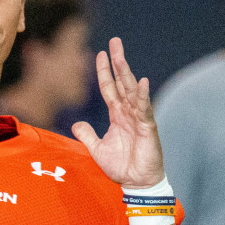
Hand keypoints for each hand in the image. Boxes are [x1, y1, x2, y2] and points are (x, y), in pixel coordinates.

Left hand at [72, 38, 165, 188]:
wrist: (135, 183)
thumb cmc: (120, 166)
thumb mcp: (96, 149)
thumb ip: (87, 135)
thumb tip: (77, 124)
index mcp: (117, 114)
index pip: (109, 87)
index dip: (104, 71)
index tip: (100, 53)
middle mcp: (128, 112)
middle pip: (122, 82)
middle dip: (118, 62)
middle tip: (114, 41)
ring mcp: (139, 118)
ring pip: (132, 91)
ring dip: (127, 73)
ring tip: (121, 57)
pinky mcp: (147, 128)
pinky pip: (144, 110)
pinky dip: (144, 96)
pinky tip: (142, 82)